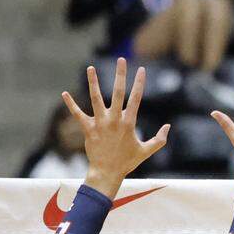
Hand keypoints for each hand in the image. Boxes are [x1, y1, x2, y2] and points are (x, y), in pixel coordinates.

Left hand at [61, 58, 169, 198]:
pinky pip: (78, 114)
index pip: (136, 98)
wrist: (107, 173)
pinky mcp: (88, 129)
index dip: (139, 83)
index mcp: (129, 123)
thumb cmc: (127, 162)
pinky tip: (65, 94)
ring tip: (90, 68)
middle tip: (121, 60)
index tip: (141, 69)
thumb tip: (168, 126)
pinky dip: (71, 104)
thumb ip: (160, 139)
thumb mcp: (147, 151)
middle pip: (118, 92)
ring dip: (93, 82)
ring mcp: (100, 123)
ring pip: (96, 98)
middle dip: (120, 75)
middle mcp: (115, 120)